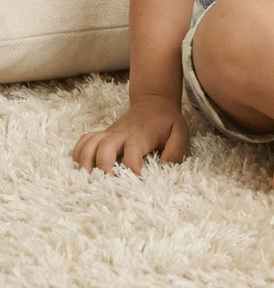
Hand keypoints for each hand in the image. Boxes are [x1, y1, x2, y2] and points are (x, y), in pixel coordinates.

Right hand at [72, 95, 188, 174]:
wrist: (154, 102)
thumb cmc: (167, 121)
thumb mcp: (180, 133)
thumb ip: (175, 151)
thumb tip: (164, 170)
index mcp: (142, 134)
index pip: (133, 148)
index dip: (133, 165)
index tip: (136, 180)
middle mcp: (122, 133)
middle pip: (105, 146)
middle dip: (103, 167)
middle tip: (106, 186)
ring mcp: (110, 133)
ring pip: (90, 143)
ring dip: (85, 161)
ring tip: (87, 181)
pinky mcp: (103, 135)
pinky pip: (84, 141)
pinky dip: (78, 153)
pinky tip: (82, 168)